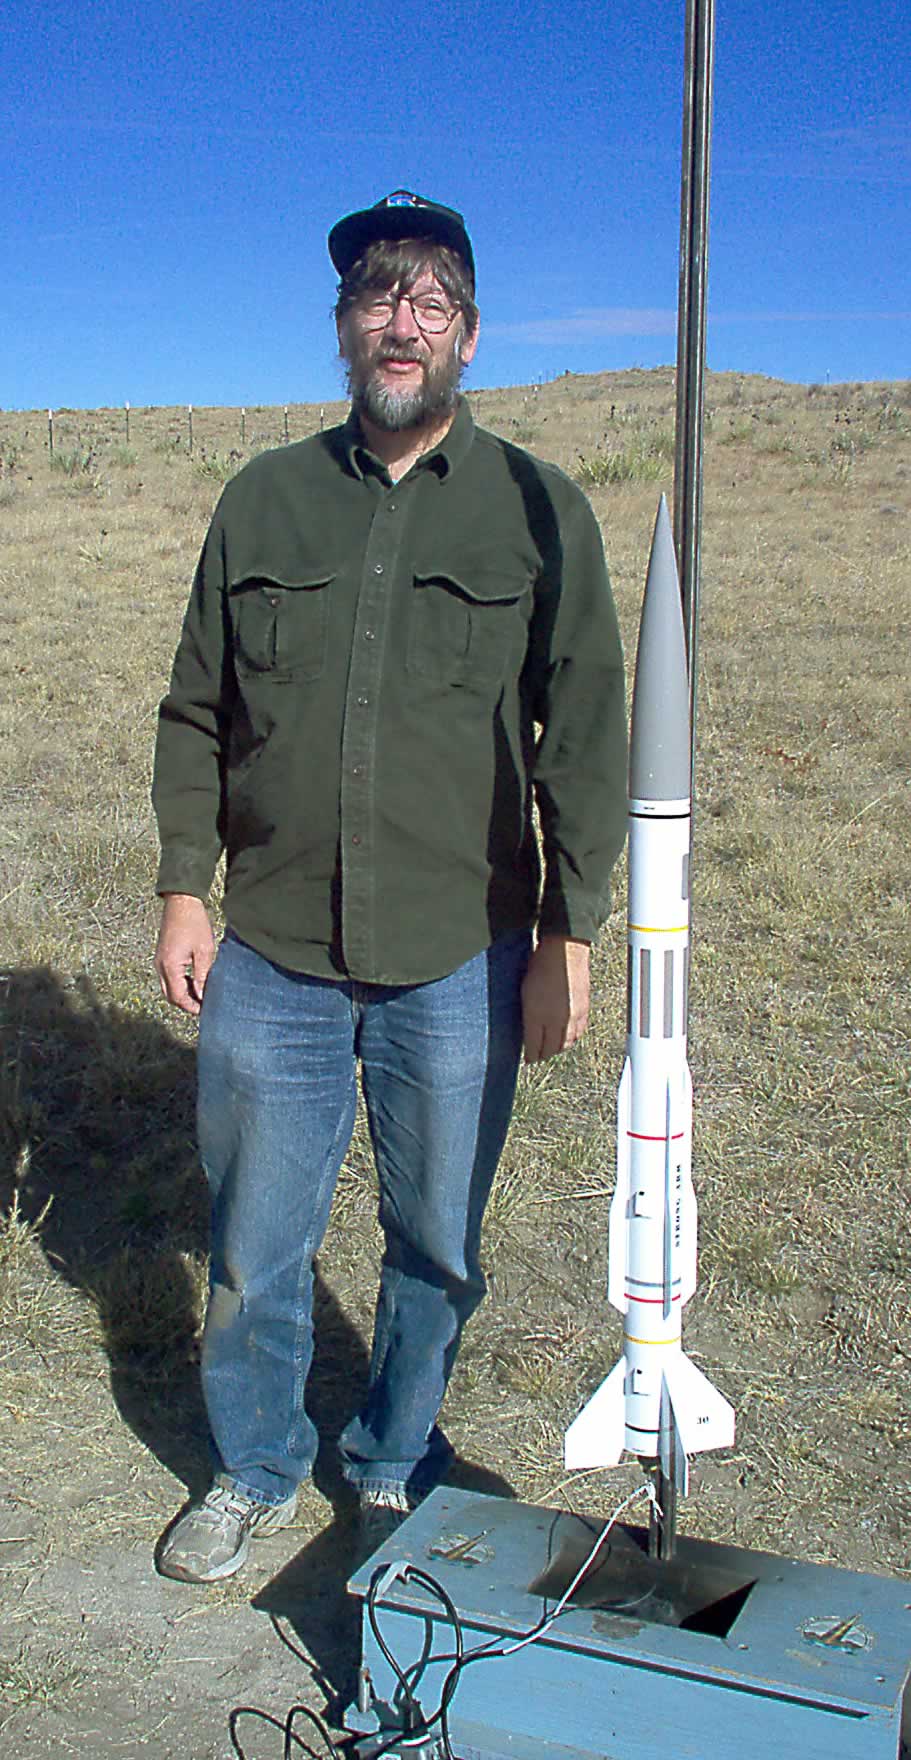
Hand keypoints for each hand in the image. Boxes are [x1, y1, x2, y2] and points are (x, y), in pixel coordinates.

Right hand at [154, 894, 215, 1016]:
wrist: (181, 902)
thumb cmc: (194, 923)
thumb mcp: (204, 951)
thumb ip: (202, 976)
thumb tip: (202, 996)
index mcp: (170, 966)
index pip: (178, 997)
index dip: (192, 1007)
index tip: (205, 1010)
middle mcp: (160, 965)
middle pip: (170, 995)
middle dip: (186, 1003)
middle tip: (204, 1004)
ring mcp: (159, 960)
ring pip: (168, 987)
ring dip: (183, 993)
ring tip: (202, 992)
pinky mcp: (162, 956)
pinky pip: (168, 977)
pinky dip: (179, 983)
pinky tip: (194, 980)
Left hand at [521, 936, 590, 1062]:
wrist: (565, 952)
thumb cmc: (541, 965)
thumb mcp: (524, 992)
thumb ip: (527, 1014)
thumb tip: (528, 1029)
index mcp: (537, 1015)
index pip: (534, 1046)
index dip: (531, 1056)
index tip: (528, 1059)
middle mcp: (556, 1020)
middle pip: (551, 1049)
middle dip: (544, 1055)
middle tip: (538, 1056)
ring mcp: (571, 1017)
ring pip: (566, 1044)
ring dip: (558, 1049)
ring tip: (552, 1049)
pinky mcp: (583, 1011)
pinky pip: (578, 1034)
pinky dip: (572, 1039)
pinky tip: (567, 1037)